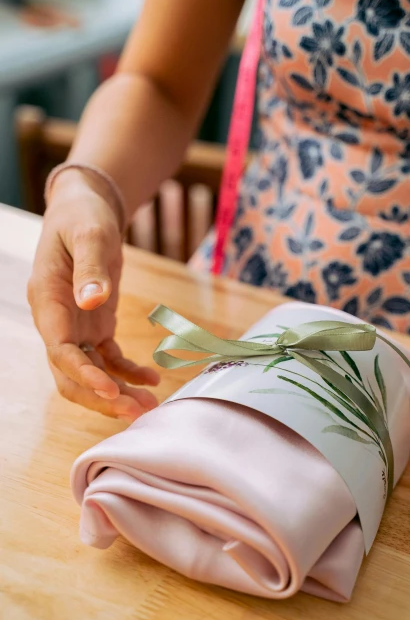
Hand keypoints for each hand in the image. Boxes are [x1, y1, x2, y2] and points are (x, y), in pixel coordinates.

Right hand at [28, 171, 159, 421]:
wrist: (85, 208)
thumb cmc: (84, 216)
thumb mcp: (90, 234)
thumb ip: (90, 267)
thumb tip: (93, 300)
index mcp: (48, 301)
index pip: (60, 350)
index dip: (83, 375)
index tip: (110, 390)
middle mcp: (56, 321)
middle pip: (71, 374)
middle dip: (101, 397)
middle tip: (137, 411)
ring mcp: (74, 327)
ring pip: (90, 373)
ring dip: (116, 392)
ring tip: (149, 404)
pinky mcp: (94, 326)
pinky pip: (108, 358)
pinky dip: (128, 372)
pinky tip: (152, 378)